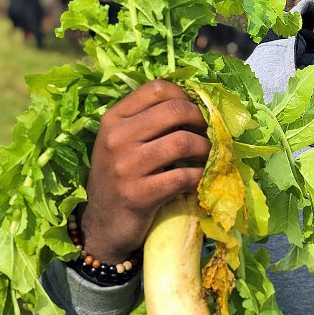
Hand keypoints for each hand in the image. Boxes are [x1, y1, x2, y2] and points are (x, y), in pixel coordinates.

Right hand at [82, 79, 210, 261]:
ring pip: (182, 142)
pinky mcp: (140, 195)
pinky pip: (183, 177)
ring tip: (210, 155)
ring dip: (206, 148)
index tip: (197, 111)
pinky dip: (200, 175)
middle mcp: (117, 138)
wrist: (102, 225)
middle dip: (201, 120)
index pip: (156, 89)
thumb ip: (145, 122)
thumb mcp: (121, 144)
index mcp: (113, 119)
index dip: (185, 95)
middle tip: (211, 133)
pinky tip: (203, 177)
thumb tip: (191, 105)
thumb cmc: (119, 180)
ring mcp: (127, 167)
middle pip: (174, 110)